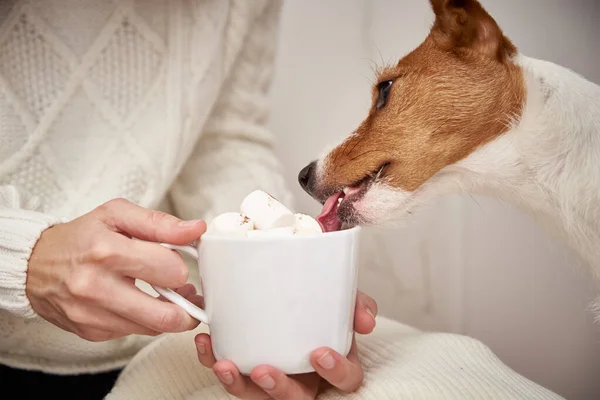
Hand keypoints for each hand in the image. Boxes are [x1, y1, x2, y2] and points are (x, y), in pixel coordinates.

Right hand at [27, 198, 205, 341]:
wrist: (34, 265)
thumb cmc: (80, 237)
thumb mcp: (117, 215)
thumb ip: (160, 223)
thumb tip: (196, 230)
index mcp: (107, 252)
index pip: (170, 270)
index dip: (181, 265)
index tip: (178, 260)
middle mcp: (96, 287)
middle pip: (165, 314)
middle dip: (187, 304)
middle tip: (189, 291)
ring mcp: (92, 315)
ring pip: (153, 328)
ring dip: (170, 313)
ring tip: (168, 294)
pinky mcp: (91, 332)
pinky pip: (135, 333)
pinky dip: (146, 319)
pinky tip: (142, 302)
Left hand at [195, 291, 377, 398]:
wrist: (294, 299)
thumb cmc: (320, 310)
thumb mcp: (342, 303)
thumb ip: (355, 304)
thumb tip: (366, 320)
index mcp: (333, 365)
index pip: (346, 381)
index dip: (336, 372)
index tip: (320, 353)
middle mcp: (306, 380)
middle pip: (296, 399)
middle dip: (278, 389)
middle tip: (264, 371)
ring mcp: (276, 379)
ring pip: (258, 397)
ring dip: (239, 385)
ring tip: (224, 364)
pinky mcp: (247, 371)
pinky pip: (232, 376)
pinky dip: (214, 361)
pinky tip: (206, 344)